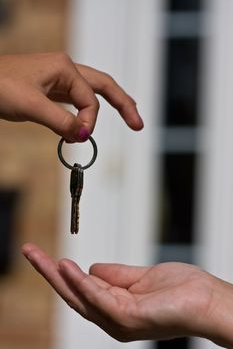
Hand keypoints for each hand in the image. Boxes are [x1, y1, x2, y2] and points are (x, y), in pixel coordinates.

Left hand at [0, 53, 142, 140]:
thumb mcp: (32, 105)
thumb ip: (61, 121)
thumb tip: (84, 135)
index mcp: (65, 68)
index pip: (89, 99)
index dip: (88, 121)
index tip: (80, 137)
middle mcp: (66, 70)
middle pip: (104, 86)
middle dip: (123, 104)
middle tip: (138, 123)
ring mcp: (59, 79)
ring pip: (92, 93)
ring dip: (110, 105)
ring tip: (130, 115)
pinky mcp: (51, 90)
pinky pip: (76, 101)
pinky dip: (86, 112)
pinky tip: (92, 118)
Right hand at [22, 243, 232, 346]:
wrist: (208, 300)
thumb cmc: (180, 289)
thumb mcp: (140, 276)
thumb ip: (116, 274)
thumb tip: (91, 267)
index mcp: (116, 306)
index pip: (81, 287)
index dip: (63, 272)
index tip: (48, 256)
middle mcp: (113, 317)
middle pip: (73, 293)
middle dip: (49, 273)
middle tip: (29, 252)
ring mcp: (119, 320)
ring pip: (81, 297)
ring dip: (60, 277)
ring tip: (42, 258)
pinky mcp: (129, 318)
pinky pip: (100, 299)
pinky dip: (82, 283)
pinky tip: (69, 268)